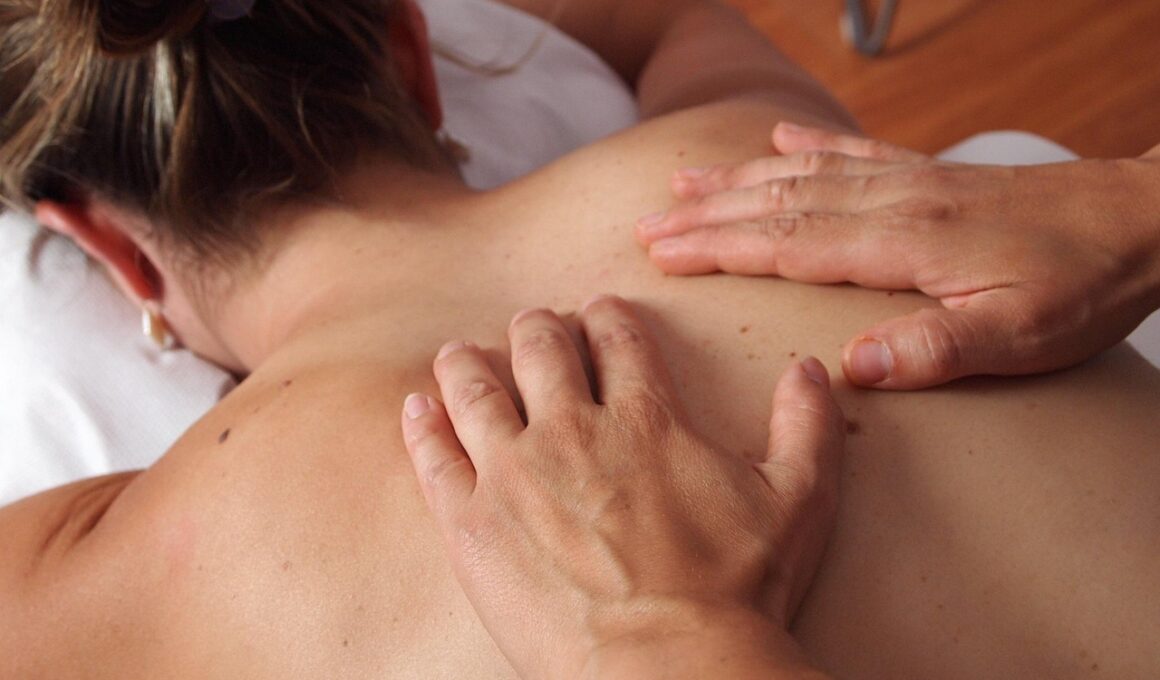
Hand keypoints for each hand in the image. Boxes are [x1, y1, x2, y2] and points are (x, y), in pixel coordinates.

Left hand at [400, 296, 843, 679]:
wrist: (669, 667)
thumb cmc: (736, 590)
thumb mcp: (798, 501)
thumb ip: (807, 426)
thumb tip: (814, 369)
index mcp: (644, 417)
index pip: (617, 338)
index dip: (607, 317)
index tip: (598, 312)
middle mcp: (571, 429)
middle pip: (539, 348)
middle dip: (537, 329)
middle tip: (534, 329)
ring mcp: (513, 472)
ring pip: (475, 387)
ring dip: (468, 362)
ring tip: (461, 354)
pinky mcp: (471, 521)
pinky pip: (434, 454)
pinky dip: (422, 422)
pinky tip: (418, 405)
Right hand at [636, 122, 1159, 388]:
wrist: (1149, 219)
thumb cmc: (1086, 282)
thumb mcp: (1023, 333)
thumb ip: (936, 346)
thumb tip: (849, 365)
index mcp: (904, 242)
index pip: (789, 243)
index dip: (719, 246)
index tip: (662, 251)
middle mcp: (894, 202)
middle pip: (779, 203)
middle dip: (707, 214)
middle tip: (648, 223)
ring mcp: (910, 181)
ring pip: (804, 175)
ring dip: (738, 180)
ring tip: (683, 181)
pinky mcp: (930, 175)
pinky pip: (854, 152)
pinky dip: (807, 146)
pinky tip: (777, 139)